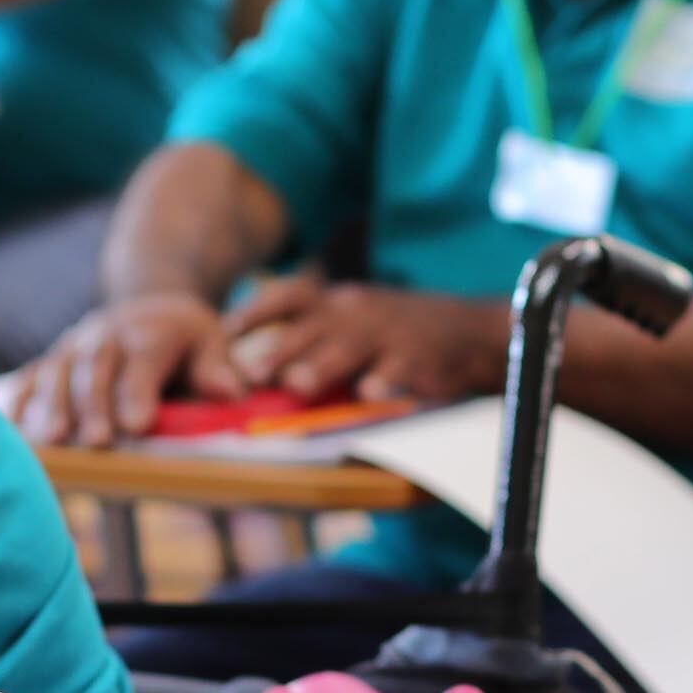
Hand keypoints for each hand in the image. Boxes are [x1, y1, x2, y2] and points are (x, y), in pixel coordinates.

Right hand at [13, 293, 246, 446]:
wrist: (148, 303)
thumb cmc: (185, 339)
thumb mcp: (211, 341)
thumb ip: (217, 367)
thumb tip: (231, 391)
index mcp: (151, 330)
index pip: (144, 360)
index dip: (139, 391)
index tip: (137, 425)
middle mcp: (107, 333)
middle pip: (96, 367)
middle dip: (94, 404)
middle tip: (96, 442)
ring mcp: (73, 344)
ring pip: (59, 372)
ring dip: (53, 406)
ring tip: (53, 440)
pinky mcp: (51, 359)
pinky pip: (31, 378)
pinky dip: (21, 403)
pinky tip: (16, 432)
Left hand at [217, 276, 504, 405]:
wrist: (467, 331)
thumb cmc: (394, 333)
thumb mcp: (352, 321)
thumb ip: (310, 338)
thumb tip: (255, 371)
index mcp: (335, 302)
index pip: (287, 297)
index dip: (254, 313)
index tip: (224, 330)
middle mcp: (355, 313)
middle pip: (311, 329)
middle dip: (280, 351)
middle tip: (253, 375)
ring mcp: (386, 334)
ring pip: (348, 348)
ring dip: (321, 365)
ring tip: (299, 384)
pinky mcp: (416, 358)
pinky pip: (397, 369)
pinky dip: (383, 381)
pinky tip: (369, 394)